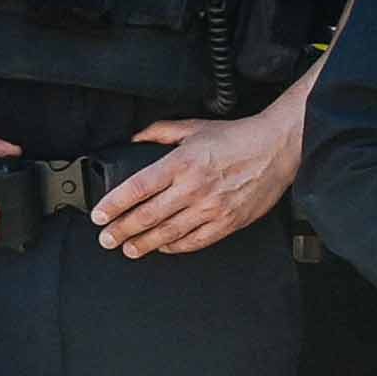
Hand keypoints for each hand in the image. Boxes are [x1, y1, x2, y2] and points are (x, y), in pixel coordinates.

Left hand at [90, 100, 303, 258]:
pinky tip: (164, 247)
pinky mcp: (228, 221)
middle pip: (147, 216)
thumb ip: (161, 132)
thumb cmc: (239, 138)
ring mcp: (211, 207)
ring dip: (143, 244)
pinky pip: (195, 241)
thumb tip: (136, 138)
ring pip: (168, 233)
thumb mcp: (195, 127)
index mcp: (181, 163)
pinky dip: (175, 247)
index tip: (99, 215)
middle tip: (107, 238)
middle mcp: (194, 188)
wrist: (278, 148)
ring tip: (129, 248)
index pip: (137, 188)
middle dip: (121, 231)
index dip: (114, 204)